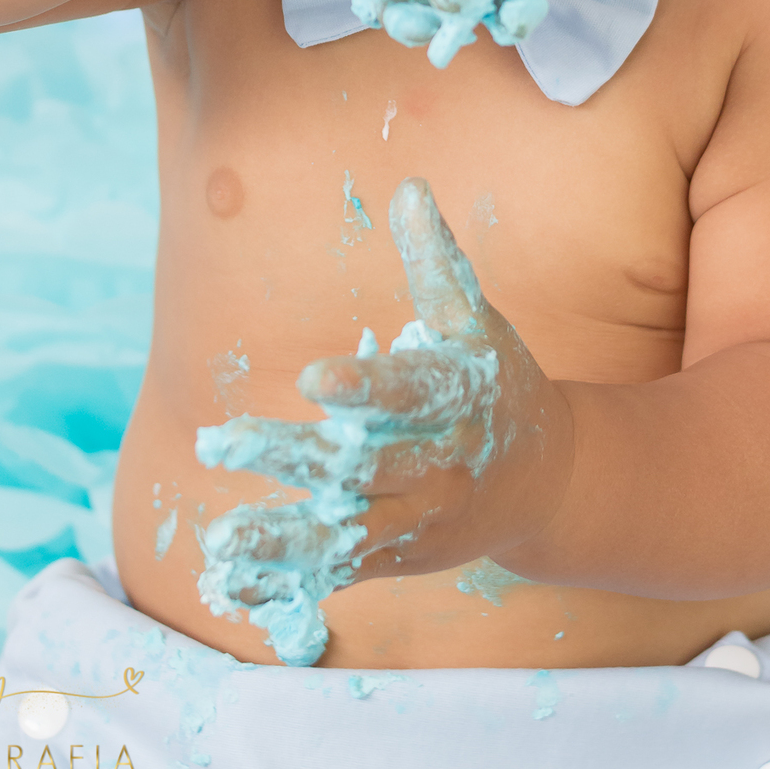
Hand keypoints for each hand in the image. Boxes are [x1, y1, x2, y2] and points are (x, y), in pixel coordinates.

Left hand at [193, 178, 574, 663]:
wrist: (549, 482)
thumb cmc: (501, 383)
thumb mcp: (477, 321)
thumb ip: (438, 263)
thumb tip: (412, 186)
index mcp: (456, 400)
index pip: (407, 394)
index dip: (363, 387)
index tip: (311, 376)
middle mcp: (436, 467)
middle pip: (362, 466)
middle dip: (292, 456)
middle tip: (220, 440)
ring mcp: (415, 520)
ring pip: (347, 535)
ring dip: (283, 539)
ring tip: (221, 538)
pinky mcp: (396, 556)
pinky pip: (338, 575)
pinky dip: (286, 582)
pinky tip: (228, 581)